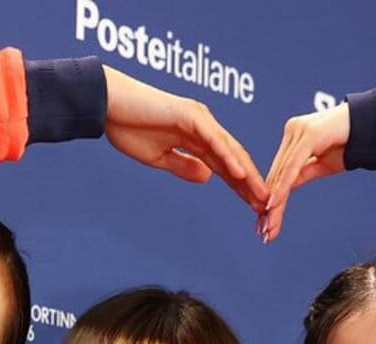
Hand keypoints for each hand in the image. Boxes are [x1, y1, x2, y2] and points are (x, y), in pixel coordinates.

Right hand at [103, 67, 266, 210]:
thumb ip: (184, 166)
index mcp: (196, 137)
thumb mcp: (159, 158)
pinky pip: (213, 140)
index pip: (224, 166)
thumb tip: (208, 178)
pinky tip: (241, 174)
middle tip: (267, 207)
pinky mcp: (190, 115)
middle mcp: (203, 127)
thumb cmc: (128, 127)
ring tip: (262, 195)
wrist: (108, 105)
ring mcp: (199, 119)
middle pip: (233, 159)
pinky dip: (228, 157)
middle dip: (250, 184)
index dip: (240, 187)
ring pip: (229, 150)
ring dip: (247, 174)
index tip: (253, 206)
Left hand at [258, 103, 350, 240]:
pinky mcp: (308, 135)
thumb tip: (286, 189)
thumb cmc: (351, 142)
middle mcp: (292, 132)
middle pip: (276, 175)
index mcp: (293, 137)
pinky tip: (274, 204)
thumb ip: (303, 173)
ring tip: (268, 225)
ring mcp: (298, 131)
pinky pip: (293, 166)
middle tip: (263, 232)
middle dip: (269, 207)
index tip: (265, 223)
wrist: (375, 124)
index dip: (271, 199)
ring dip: (274, 202)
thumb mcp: (323, 164)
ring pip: (281, 173)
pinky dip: (283, 187)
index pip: (278, 173)